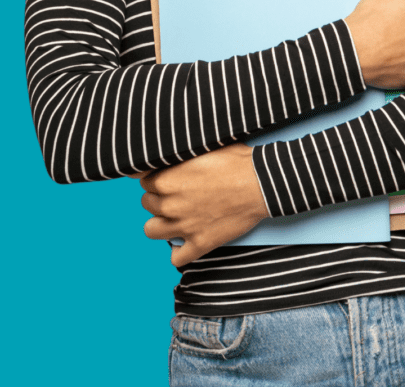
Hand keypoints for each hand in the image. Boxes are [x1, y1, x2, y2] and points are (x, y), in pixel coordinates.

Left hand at [136, 143, 267, 267]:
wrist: (260, 183)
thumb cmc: (235, 161)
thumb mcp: (202, 146)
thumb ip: (178, 153)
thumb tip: (164, 149)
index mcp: (168, 179)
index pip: (144, 181)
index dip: (156, 178)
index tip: (166, 177)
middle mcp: (170, 204)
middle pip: (146, 203)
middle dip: (157, 197)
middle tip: (175, 193)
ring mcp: (184, 226)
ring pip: (151, 230)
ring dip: (160, 223)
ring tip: (173, 216)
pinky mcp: (200, 243)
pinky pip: (176, 258)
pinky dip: (178, 251)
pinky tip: (185, 241)